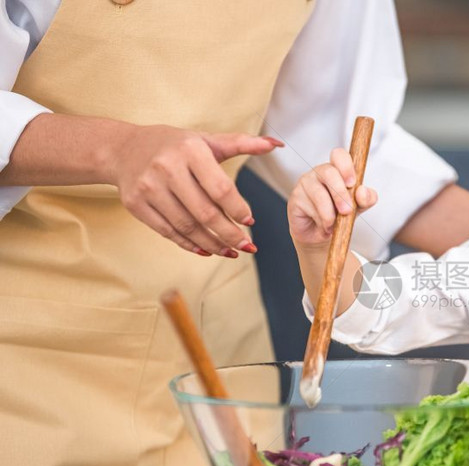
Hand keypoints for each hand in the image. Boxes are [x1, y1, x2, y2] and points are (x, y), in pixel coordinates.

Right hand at [110, 124, 282, 256]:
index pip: (220, 188)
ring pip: (187, 226)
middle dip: (229, 234)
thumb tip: (277, 143)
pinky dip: (189, 245)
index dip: (238, 209)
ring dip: (213, 244)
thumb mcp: (206, 140)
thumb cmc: (174, 145)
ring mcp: (148, 188)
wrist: (122, 148)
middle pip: (205, 213)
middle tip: (247, 246)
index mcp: (190, 150)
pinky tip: (207, 250)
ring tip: (230, 252)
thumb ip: (242, 143)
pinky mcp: (135, 205)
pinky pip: (168, 232)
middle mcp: (167, 168)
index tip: (250, 222)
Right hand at [288, 148, 377, 246]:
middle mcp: (320, 173)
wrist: (320, 236)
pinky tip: (323, 225)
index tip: (352, 183)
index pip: (339, 156)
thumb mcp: (358, 208)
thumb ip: (366, 199)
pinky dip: (321, 221)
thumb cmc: (338, 216)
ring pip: (320, 194)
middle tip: (347, 211)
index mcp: (337, 170)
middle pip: (329, 172)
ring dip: (330, 214)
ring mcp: (305, 183)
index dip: (346, 166)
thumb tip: (362, 191)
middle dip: (340, 194)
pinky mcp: (295, 197)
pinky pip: (310, 207)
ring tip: (334, 224)